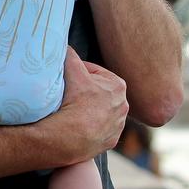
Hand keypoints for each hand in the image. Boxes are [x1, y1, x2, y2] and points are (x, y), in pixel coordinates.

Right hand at [50, 46, 128, 162]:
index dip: (77, 73)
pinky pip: (99, 130)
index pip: (94, 72)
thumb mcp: (71, 70)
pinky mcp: (111, 141)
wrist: (70, 137)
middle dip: (85, 91)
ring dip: (87, 109)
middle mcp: (123, 105)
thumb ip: (70, 55)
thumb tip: (65, 47)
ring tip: (71, 110)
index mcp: (118, 85)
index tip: (67, 77)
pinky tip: (77, 125)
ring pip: (99, 111)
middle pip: (97, 92)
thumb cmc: (73, 101)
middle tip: (67, 93)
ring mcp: (118, 125)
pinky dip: (89, 127)